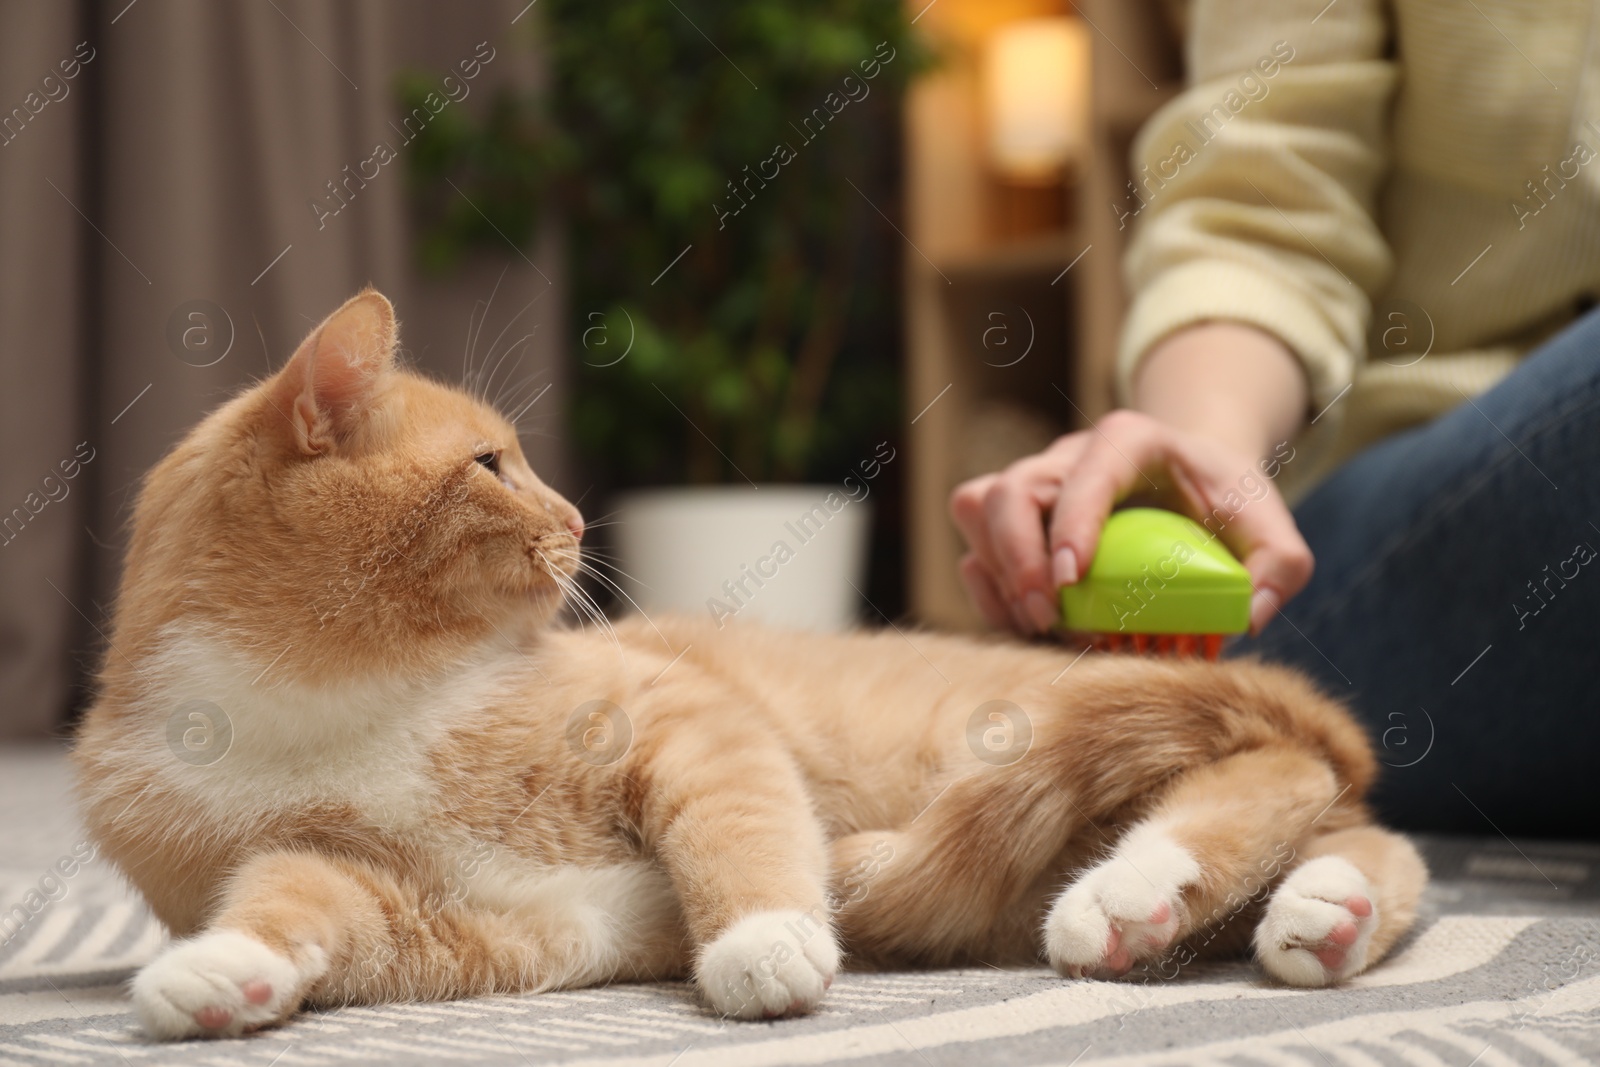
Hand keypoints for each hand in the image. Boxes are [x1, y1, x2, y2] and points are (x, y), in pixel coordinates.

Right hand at [949, 409, 1312, 636]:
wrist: (1192, 484)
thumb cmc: (1228, 503)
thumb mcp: (1271, 526)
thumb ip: (1281, 565)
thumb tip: (1249, 615)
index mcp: (1131, 441)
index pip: (1087, 470)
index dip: (1071, 521)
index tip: (1071, 579)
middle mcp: (1069, 456)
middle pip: (1010, 489)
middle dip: (1016, 557)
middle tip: (1047, 617)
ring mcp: (1035, 483)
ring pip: (978, 507)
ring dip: (995, 572)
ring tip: (1036, 623)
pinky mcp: (1016, 518)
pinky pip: (974, 542)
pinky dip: (987, 586)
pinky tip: (1022, 622)